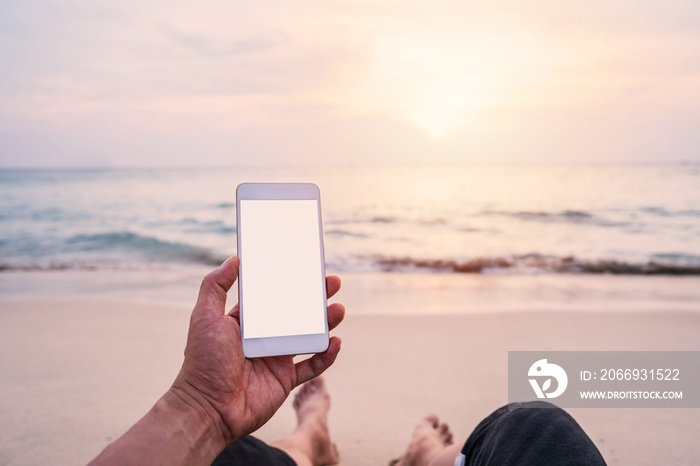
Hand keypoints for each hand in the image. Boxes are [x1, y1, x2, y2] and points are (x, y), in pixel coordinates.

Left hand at [168, 256, 344, 443]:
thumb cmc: (203, 362)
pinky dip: (326, 355)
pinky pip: (312, 365)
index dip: (290, 281)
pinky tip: (334, 342)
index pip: (273, 296)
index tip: (306, 266)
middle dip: (316, 297)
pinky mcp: (285, 379)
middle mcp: (264, 337)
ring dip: (326, 322)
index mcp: (247, 322)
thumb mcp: (205, 316)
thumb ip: (215, 286)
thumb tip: (234, 259)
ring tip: (338, 309)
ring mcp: (277, 358)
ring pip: (309, 336)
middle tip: (332, 282)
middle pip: (297, 313)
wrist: (208, 408)